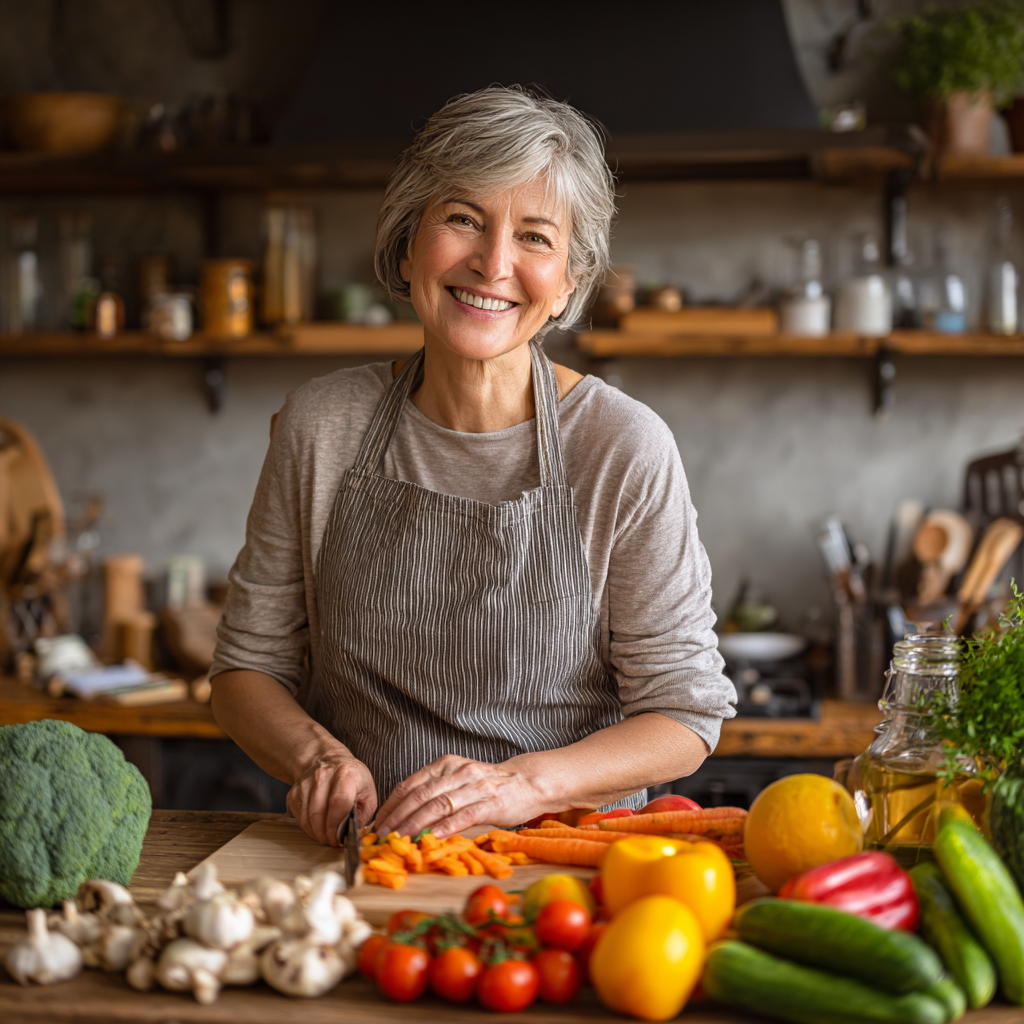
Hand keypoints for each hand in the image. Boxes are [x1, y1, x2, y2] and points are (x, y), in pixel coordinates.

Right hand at [287, 751, 376, 846]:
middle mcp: (323, 775)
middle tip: (335, 842)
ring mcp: (305, 783)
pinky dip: (309, 829)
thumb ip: (365, 814)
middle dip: (327, 835)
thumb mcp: (367, 791)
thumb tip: (356, 835)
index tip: (342, 838)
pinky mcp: (294, 792)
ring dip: (318, 834)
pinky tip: (318, 828)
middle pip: (319, 813)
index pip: (339, 803)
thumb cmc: (351, 777)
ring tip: (328, 837)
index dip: (339, 826)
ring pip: (307, 818)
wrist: (326, 759)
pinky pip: (299, 818)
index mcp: (346, 773)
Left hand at [374, 755, 543, 839]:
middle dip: (396, 818)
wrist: (528, 781)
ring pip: (437, 805)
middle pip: (419, 795)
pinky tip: (432, 839)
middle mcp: (458, 772)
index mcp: (446, 764)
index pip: (410, 784)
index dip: (391, 805)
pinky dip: (445, 828)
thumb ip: (435, 790)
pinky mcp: (491, 802)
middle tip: (382, 837)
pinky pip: (464, 815)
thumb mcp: (458, 779)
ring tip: (400, 841)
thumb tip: (404, 815)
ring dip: (414, 826)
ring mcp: (475, 786)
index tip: (377, 824)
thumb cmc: (490, 785)